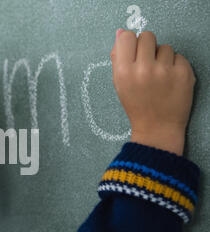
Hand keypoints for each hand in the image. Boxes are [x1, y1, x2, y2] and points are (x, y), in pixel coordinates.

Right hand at [110, 29, 195, 155]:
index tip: (133, 51)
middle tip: (147, 63)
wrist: (157, 128)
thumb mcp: (119, 84)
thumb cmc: (136, 105)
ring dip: (162, 58)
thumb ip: (117, 58)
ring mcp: (165, 71)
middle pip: (147, 36)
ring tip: (159, 75)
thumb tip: (120, 33)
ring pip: (165, 47)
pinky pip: (179, 56)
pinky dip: (175, 66)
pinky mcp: (184, 73)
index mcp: (124, 72)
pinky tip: (170, 80)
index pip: (127, 37)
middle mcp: (144, 69)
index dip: (130, 42)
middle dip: (147, 47)